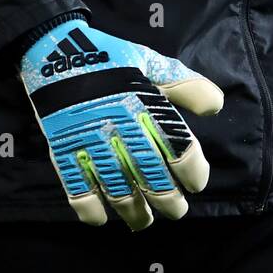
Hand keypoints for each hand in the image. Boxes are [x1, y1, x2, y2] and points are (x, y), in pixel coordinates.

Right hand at [18, 18, 223, 228]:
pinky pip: (76, 189)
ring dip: (134, 212)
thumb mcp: (151, 63)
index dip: (193, 170)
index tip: (195, 182)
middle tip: (176, 211)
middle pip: (151, 176)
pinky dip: (90, 209)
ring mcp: (89, 141)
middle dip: (168, 201)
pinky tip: (101, 218)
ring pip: (118, 190)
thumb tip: (216, 106)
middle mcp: (120, 127)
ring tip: (143, 221)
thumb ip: (185, 84)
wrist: (57, 51)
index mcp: (145, 104)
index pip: (178, 147)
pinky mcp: (63, 150)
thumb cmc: (111, 58)